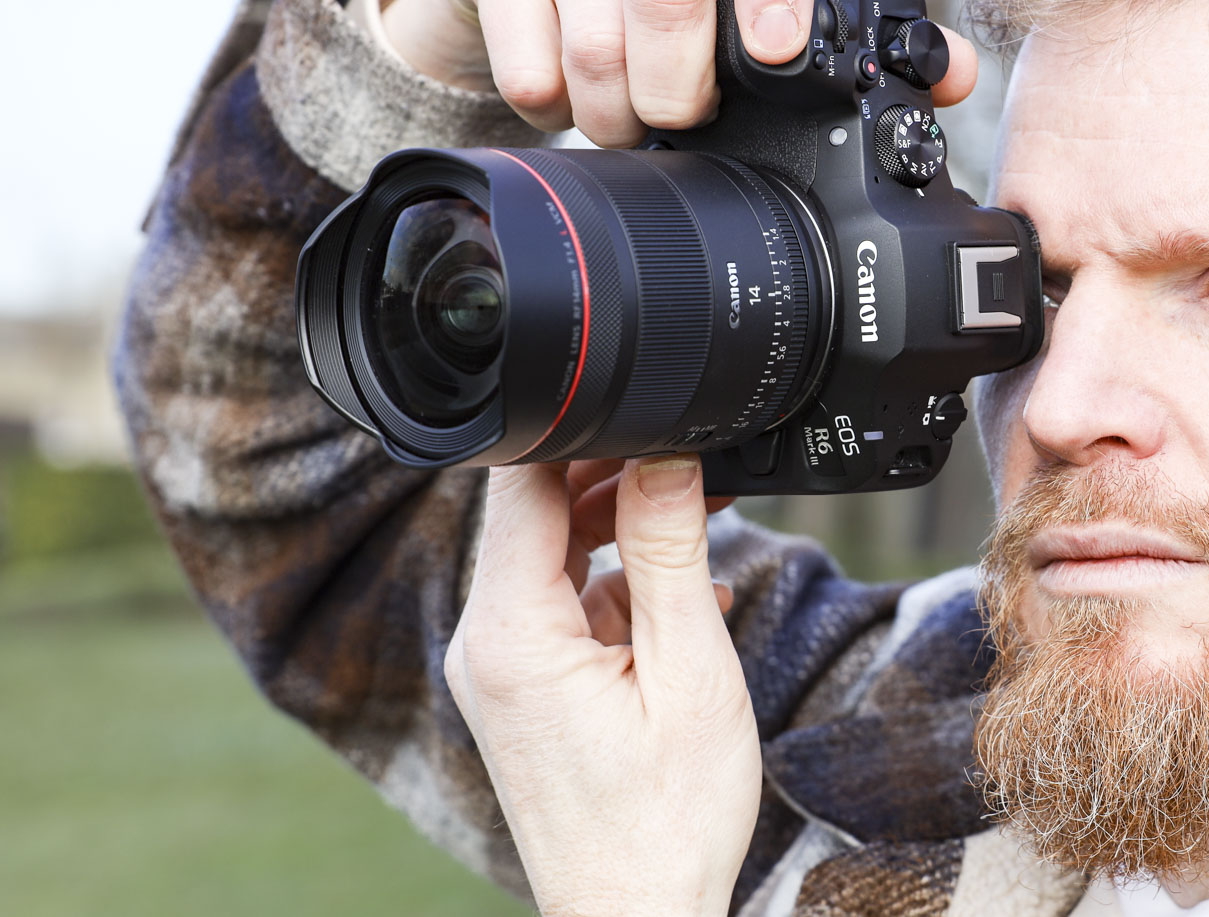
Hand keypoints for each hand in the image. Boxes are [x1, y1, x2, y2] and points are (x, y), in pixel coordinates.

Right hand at [383, 0, 979, 145]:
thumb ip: (855, 34)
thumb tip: (956, 77)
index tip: (777, 53)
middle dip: (682, 92)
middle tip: (687, 123)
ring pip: (595, 39)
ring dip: (616, 113)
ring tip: (628, 123)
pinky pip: (527, 56)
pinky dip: (551, 105)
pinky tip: (566, 98)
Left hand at [444, 456, 756, 916]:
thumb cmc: (666, 819)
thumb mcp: (690, 670)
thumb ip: (672, 552)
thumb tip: (666, 451)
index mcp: (512, 632)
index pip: (523, 484)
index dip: (583, 428)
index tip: (648, 405)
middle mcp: (486, 645)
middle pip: (536, 514)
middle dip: (614, 475)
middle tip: (695, 460)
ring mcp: (499, 672)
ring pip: (554, 559)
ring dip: (625, 533)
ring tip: (706, 526)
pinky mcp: (523, 693)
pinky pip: (565, 608)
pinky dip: (620, 590)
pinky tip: (688, 602)